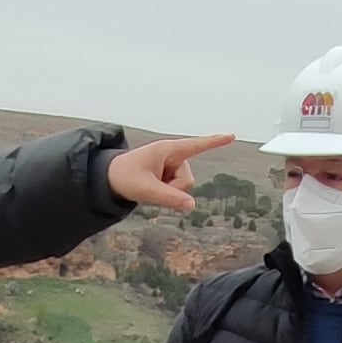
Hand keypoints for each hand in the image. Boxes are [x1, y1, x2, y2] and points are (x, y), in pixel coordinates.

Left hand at [106, 135, 234, 212]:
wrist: (109, 179)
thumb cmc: (124, 177)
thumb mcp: (145, 190)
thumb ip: (168, 198)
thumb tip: (192, 206)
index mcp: (168, 150)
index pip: (196, 146)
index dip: (215, 142)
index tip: (232, 136)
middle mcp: (173, 157)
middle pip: (188, 180)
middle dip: (172, 189)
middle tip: (148, 186)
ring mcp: (172, 167)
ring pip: (183, 188)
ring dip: (167, 192)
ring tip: (148, 185)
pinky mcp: (169, 176)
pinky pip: (177, 191)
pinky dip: (166, 194)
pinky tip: (152, 188)